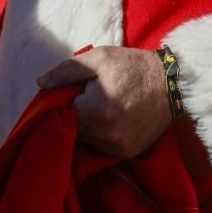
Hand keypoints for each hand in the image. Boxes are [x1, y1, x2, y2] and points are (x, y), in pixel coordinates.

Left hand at [37, 46, 170, 157]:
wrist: (172, 84)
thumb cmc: (132, 66)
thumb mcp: (98, 59)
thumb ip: (66, 71)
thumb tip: (40, 83)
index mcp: (96, 111)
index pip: (62, 113)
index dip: (64, 101)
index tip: (72, 91)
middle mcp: (106, 135)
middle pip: (74, 129)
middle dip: (76, 114)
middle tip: (88, 96)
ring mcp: (118, 148)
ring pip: (87, 140)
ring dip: (88, 126)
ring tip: (101, 106)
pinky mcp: (128, 153)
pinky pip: (103, 147)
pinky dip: (102, 135)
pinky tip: (112, 118)